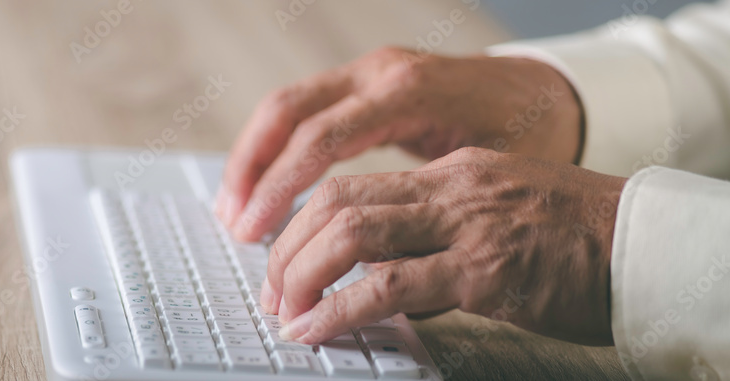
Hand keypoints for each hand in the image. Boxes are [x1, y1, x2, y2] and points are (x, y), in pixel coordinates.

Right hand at [215, 47, 582, 241]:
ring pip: (285, 105)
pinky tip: (262, 185)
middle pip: (287, 111)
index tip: (254, 228)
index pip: (322, 136)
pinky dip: (274, 148)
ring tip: (233, 209)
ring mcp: (367, 73)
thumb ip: (434, 223)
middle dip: (252, 169)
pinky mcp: (361, 84)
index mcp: (408, 92)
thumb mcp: (490, 176)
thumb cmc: (528, 129)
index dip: (281, 186)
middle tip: (234, 222)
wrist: (546, 89)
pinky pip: (301, 109)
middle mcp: (378, 73)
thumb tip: (382, 285)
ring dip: (252, 157)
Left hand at [262, 147, 624, 345]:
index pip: (353, 187)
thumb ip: (441, 227)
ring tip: (286, 312)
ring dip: (302, 276)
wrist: (648, 245)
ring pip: (352, 236)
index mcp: (452, 173)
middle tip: (272, 292)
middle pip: (338, 206)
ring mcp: (467, 227)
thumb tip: (382, 268)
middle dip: (288, 250)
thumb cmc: (578, 238)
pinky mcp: (486, 271)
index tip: (283, 261)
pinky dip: (341, 309)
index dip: (303, 225)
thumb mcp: (500, 211)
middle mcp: (452, 190)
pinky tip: (318, 328)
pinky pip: (392, 286)